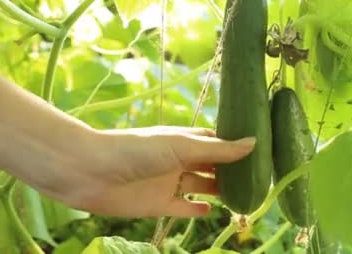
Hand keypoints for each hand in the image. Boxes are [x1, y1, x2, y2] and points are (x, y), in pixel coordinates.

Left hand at [38, 126, 254, 217]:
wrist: (90, 172)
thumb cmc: (137, 150)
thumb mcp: (181, 146)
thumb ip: (217, 149)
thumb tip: (254, 143)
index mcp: (184, 140)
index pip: (216, 141)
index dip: (235, 146)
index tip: (260, 153)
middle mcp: (178, 160)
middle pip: (211, 165)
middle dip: (232, 170)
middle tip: (258, 179)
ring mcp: (168, 182)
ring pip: (201, 186)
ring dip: (219, 190)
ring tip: (243, 196)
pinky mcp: (158, 204)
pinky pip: (183, 208)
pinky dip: (196, 210)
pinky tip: (212, 211)